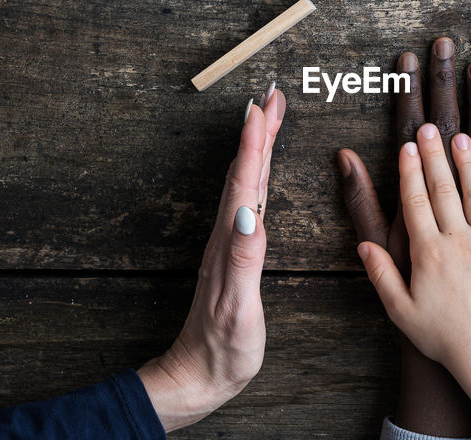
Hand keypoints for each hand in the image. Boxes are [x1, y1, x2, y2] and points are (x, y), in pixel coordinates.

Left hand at [138, 87, 285, 431]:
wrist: (198, 374)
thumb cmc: (222, 347)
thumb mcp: (238, 308)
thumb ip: (244, 260)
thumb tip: (251, 214)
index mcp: (231, 242)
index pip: (245, 182)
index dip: (255, 142)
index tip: (263, 106)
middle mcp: (227, 235)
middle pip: (244, 171)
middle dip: (258, 130)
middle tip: (272, 95)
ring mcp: (229, 242)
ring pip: (245, 181)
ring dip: (257, 146)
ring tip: (269, 117)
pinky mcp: (235, 252)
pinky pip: (249, 200)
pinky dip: (257, 174)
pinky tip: (263, 170)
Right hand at [358, 124, 470, 439]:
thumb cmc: (443, 337)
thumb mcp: (401, 311)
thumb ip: (382, 275)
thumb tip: (364, 248)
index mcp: (429, 254)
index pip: (416, 202)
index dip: (411, 172)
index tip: (407, 146)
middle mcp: (460, 241)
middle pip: (445, 188)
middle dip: (435, 154)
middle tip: (430, 126)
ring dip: (468, 162)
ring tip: (462, 136)